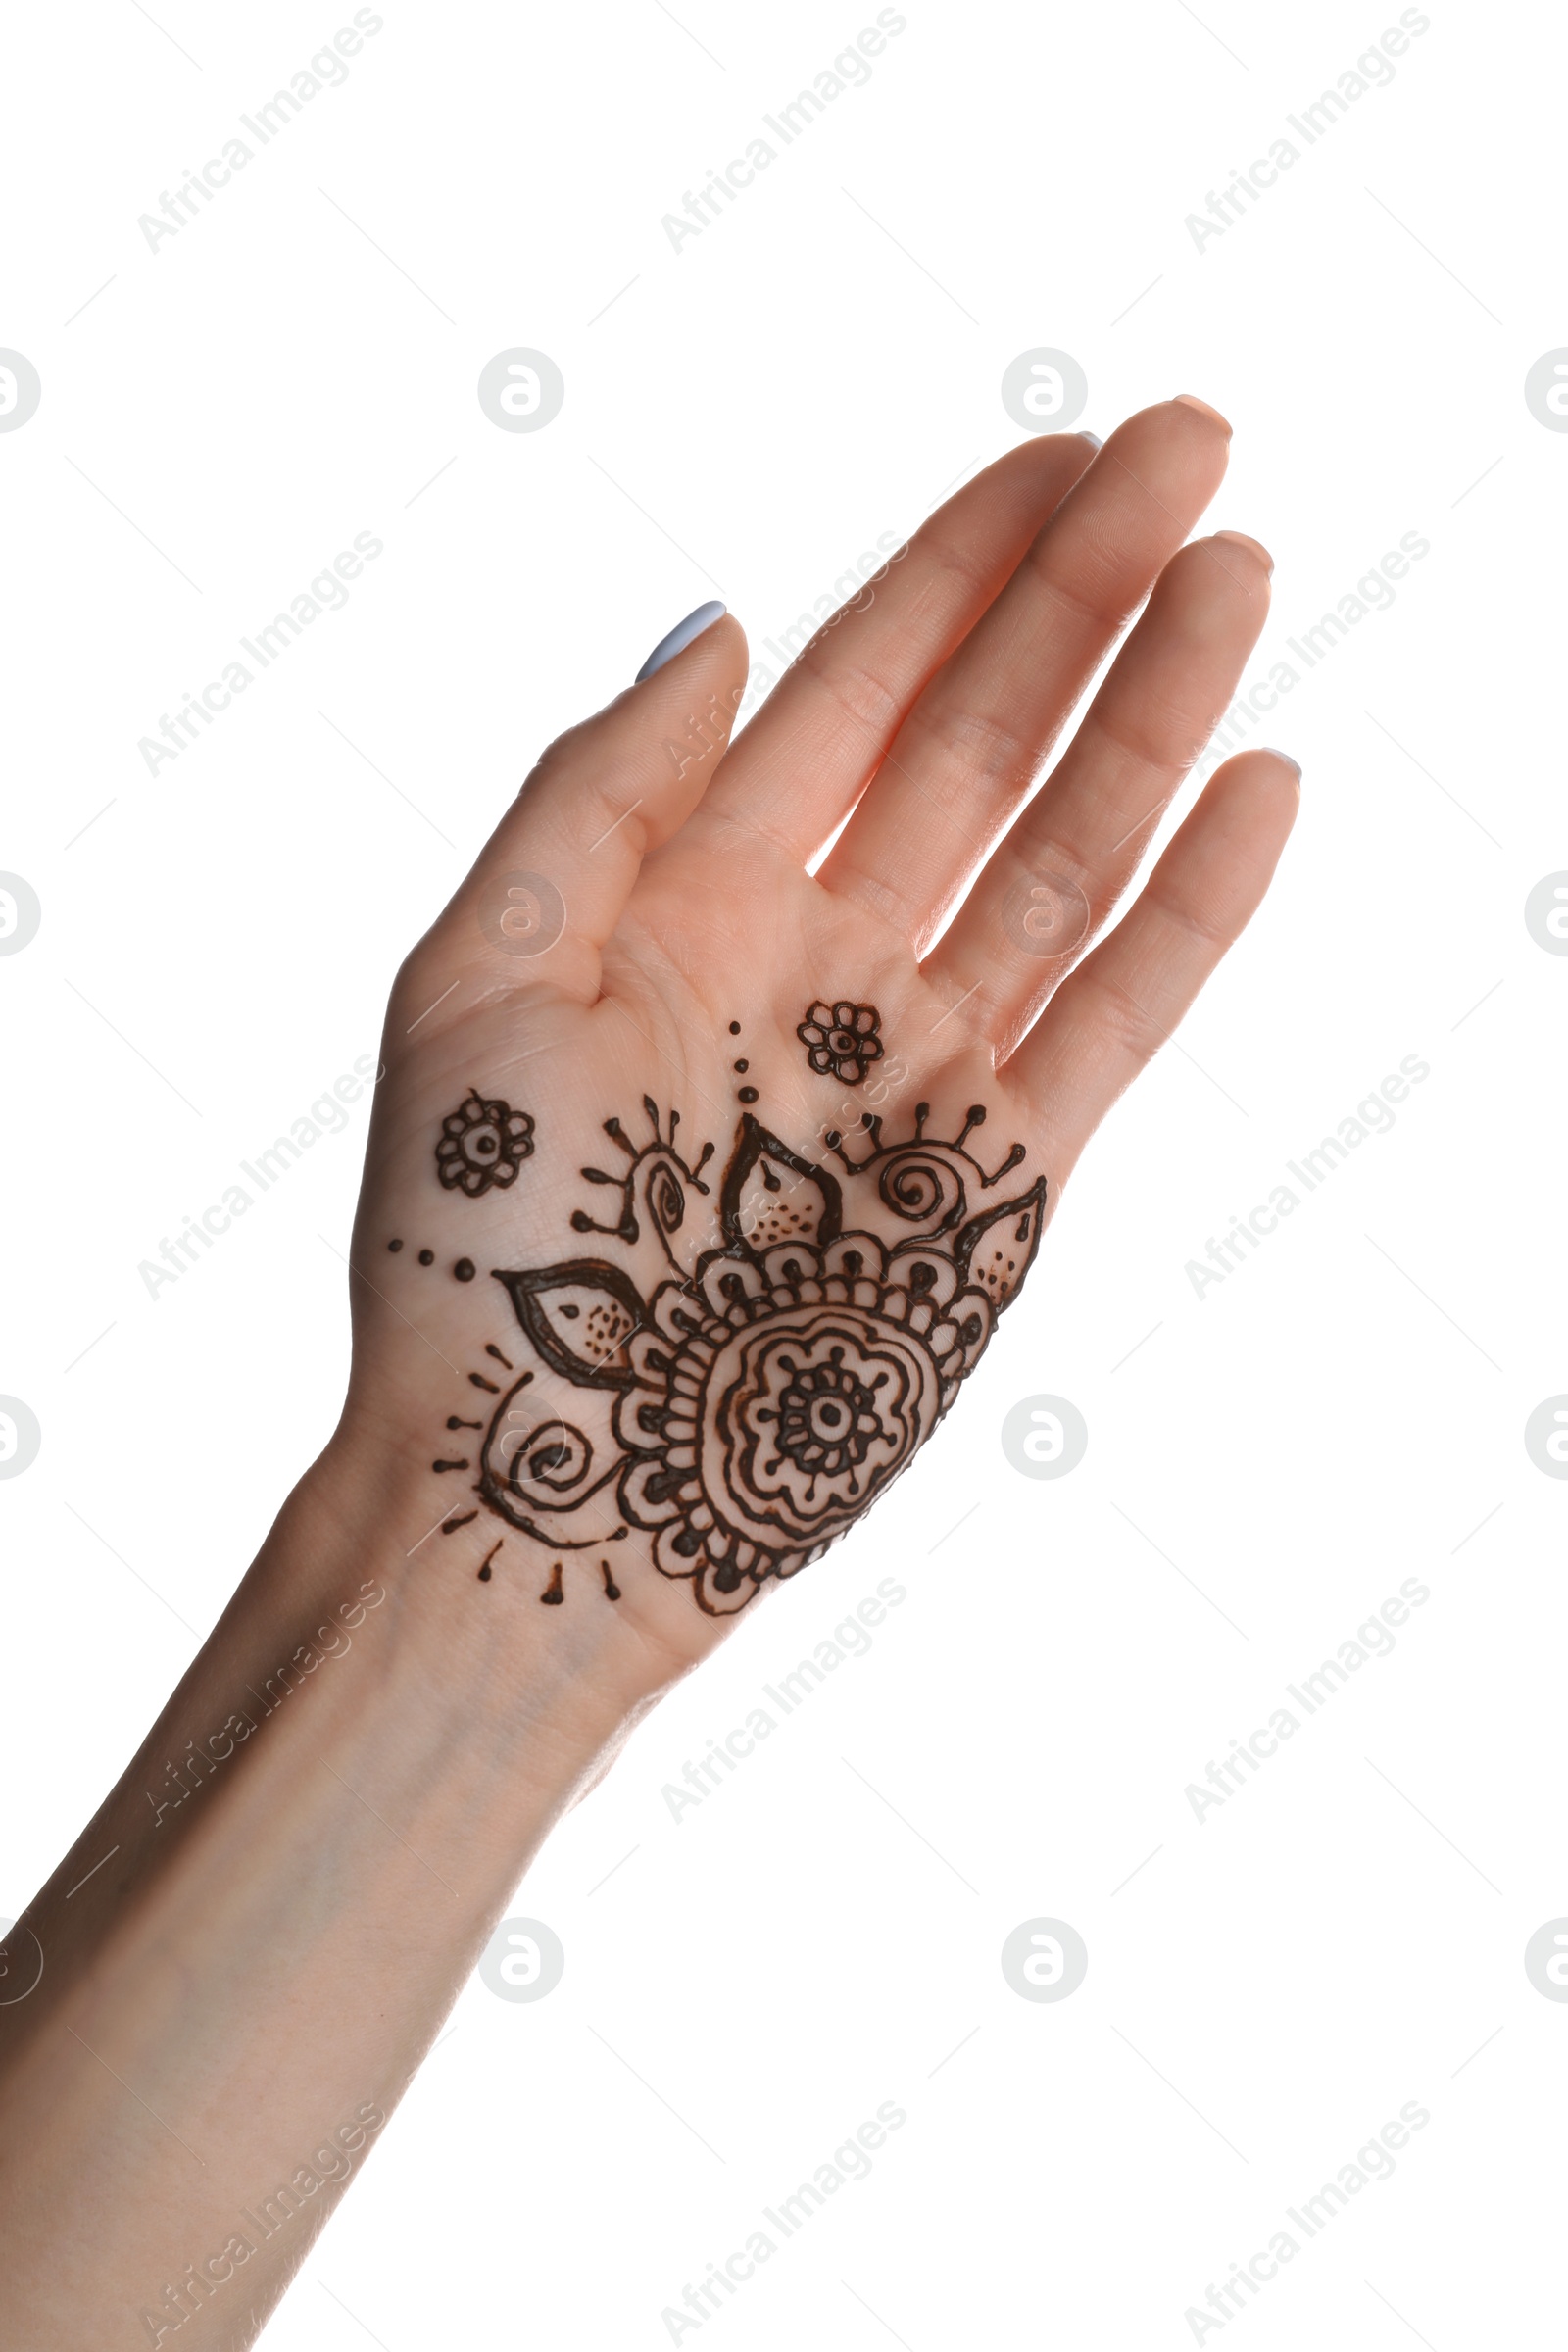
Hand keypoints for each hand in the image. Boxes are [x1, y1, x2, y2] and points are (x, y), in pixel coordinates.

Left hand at [341, 397, 1295, 1690]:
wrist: (531, 1494)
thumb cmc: (470, 1253)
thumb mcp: (475, 979)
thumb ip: (595, 795)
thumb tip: (710, 624)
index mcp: (693, 900)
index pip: (851, 689)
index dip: (954, 567)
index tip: (1060, 453)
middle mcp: (822, 961)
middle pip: (980, 740)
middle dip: (1082, 595)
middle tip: (1192, 451)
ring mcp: (921, 1064)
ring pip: (1063, 853)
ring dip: (1153, 714)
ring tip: (1237, 571)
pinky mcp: (1000, 1179)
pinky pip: (1117, 1018)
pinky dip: (1193, 911)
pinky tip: (1256, 787)